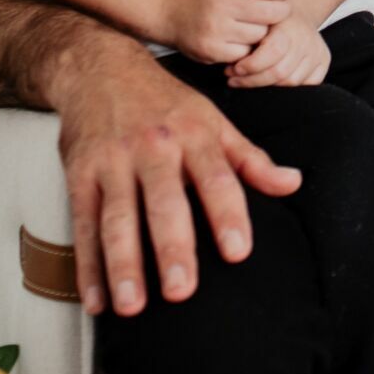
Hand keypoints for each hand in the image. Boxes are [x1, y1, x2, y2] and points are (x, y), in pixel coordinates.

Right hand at [56, 49, 302, 317]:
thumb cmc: (166, 102)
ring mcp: (113, 161)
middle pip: (164, 202)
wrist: (100, 67)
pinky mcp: (79, 174)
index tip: (238, 252)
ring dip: (123, 264)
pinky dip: (86, 265)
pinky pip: (83, 223)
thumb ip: (251, 159)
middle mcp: (154, 147)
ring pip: (117, 217)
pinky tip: (95, 300)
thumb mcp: (213, 121)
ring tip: (132, 305)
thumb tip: (293, 184)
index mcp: (195, 134)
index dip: (229, 214)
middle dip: (172, 247)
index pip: (217, 178)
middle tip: (182, 291)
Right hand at [162, 0, 290, 64]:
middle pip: (272, 14)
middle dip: (277, 16)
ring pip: (259, 36)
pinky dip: (244, 49)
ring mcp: (216, 29)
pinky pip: (244, 53)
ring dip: (260, 35)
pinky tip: (236, 42)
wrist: (170, 12)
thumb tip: (286, 0)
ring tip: (249, 28)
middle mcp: (222, 5)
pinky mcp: (211, 50)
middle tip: (272, 18)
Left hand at [226, 19, 330, 87]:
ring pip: (291, 81)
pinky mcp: (323, 61)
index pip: (273, 52)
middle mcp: (306, 38)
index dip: (250, 66)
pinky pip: (306, 85)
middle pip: (281, 72)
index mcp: (288, 25)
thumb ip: (244, 38)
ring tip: (247, 80)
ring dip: (266, 85)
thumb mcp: (252, 19)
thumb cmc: (265, 18)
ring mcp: (316, 50)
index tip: (232, 69)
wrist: (293, 8)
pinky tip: (269, 83)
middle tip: (234, 78)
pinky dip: (286, 88)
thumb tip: (228, 65)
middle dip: (253, 80)